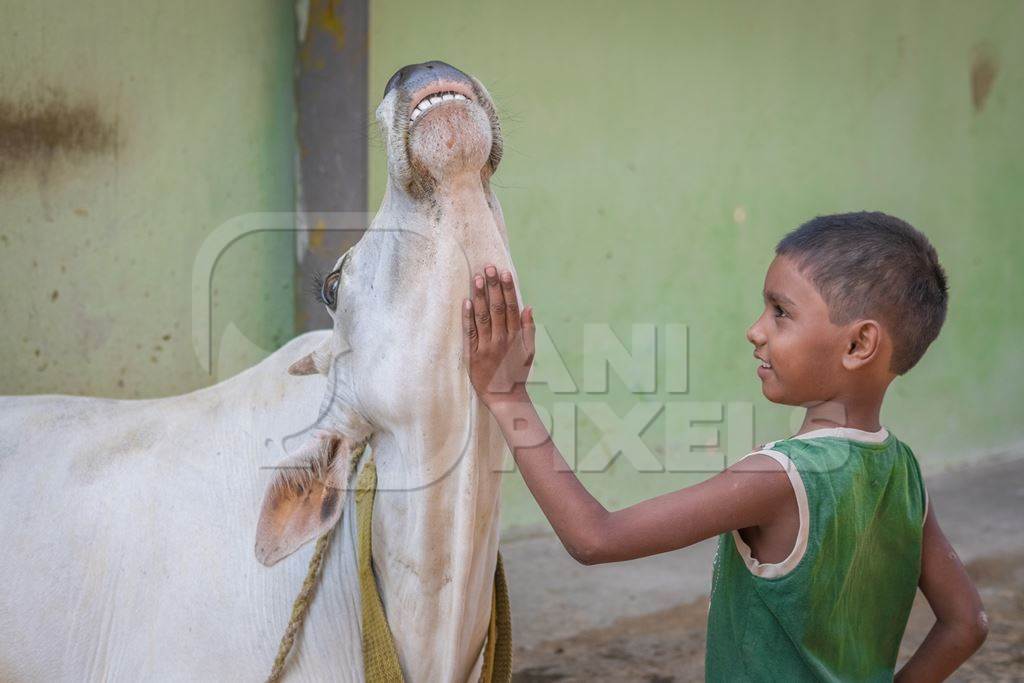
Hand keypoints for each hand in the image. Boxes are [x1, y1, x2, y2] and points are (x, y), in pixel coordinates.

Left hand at [462, 265, 535, 406]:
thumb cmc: (516, 372)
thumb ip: (529, 329)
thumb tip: (529, 306)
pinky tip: (466, 302)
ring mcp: (487, 347)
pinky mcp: (473, 354)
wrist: (504, 397)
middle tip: (488, 268)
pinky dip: (468, 317)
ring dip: (480, 297)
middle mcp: (502, 339)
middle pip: (497, 308)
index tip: (505, 273)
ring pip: (483, 317)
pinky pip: (470, 332)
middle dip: (493, 287)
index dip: (508, 289)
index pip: (512, 308)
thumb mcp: (529, 351)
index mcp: (516, 337)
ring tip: (477, 279)